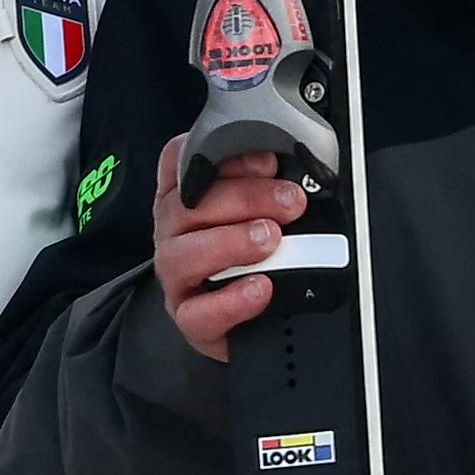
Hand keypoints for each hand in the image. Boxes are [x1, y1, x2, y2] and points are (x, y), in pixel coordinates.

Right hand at [154, 135, 308, 364]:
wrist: (255, 314)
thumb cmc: (256, 254)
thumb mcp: (261, 210)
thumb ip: (269, 185)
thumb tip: (301, 172)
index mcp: (186, 196)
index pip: (180, 161)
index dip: (220, 157)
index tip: (267, 161)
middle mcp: (174, 232)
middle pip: (187, 206)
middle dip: (246, 197)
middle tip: (290, 202)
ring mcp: (177, 277)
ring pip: (182, 256)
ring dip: (232, 242)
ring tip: (271, 240)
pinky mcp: (189, 318)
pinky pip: (197, 313)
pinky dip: (231, 300)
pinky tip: (260, 287)